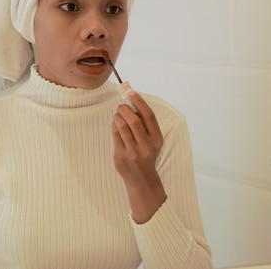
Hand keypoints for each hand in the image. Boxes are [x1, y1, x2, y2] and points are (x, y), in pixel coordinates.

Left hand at [111, 89, 166, 222]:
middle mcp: (147, 146)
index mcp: (157, 139)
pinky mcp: (121, 157)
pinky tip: (115, 124)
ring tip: (117, 114)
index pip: (148, 115)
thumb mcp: (151, 139)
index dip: (139, 101)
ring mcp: (133, 153)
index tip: (130, 91)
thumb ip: (144, 123)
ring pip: (122, 127)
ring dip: (117, 116)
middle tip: (120, 106)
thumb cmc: (146, 153)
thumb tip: (131, 101)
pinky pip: (115, 135)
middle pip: (134, 120)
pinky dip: (113, 126)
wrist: (142, 178)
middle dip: (125, 109)